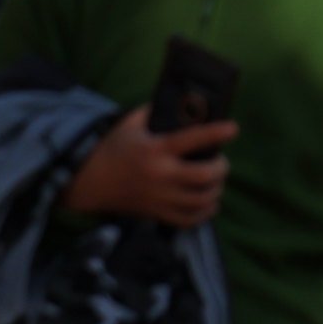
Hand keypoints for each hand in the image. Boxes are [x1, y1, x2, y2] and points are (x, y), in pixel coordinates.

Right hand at [61, 105, 233, 225]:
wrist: (89, 183)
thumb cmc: (113, 149)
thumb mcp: (131, 123)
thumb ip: (155, 111)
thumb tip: (182, 103)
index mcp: (156, 149)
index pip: (193, 139)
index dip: (217, 133)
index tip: (234, 129)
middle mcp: (161, 175)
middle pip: (204, 176)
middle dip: (221, 168)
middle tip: (221, 162)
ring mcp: (159, 198)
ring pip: (201, 201)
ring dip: (216, 190)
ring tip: (216, 181)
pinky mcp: (156, 214)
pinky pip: (188, 220)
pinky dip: (204, 213)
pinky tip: (208, 202)